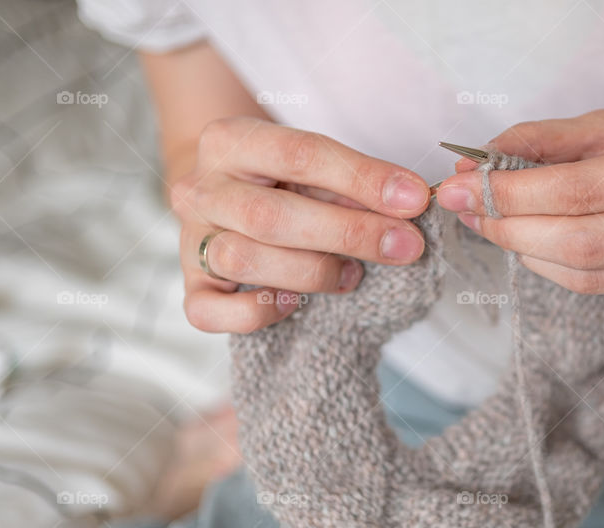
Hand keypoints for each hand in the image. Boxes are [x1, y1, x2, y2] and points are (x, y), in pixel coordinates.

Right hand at [170, 117, 430, 331]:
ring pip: (242, 260)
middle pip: (270, 215)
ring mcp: (190, 240)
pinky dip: (258, 312)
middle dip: (349, 233)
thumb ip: (351, 183)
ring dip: (311, 272)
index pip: (300, 153)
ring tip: (352, 275)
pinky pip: (209, 312)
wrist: (224, 198)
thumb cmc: (281, 182)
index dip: (363, 178)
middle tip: (404, 246)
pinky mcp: (191, 288)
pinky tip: (294, 303)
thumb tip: (406, 204)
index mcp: (231, 140)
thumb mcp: (313, 167)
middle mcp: (202, 188)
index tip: (413, 199)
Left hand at [436, 109, 603, 311]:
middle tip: (470, 212)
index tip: (462, 188)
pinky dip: (563, 269)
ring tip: (500, 225)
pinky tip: (546, 245)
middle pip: (581, 245)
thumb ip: (548, 141)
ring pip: (589, 278)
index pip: (580, 191)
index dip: (511, 195)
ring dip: (529, 252)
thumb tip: (479, 164)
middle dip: (510, 230)